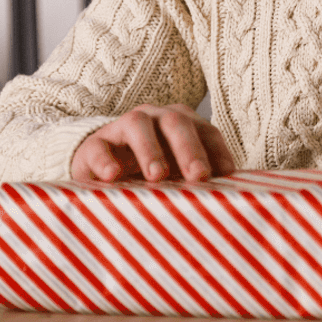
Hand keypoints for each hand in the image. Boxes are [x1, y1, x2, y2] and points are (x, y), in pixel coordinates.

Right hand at [70, 103, 236, 182]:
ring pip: (138, 125)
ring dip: (150, 149)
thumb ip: (198, 183)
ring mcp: (123, 128)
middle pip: (176, 122)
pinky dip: (105, 161)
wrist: (101, 167)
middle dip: (189, 148)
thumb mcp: (177, 176)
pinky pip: (98, 147)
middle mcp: (155, 119)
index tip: (225, 175)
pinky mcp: (94, 145)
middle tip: (198, 175)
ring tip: (157, 175)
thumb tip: (228, 202)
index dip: (217, 151)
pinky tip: (113, 176)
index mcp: (182, 124)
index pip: (206, 132)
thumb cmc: (150, 173)